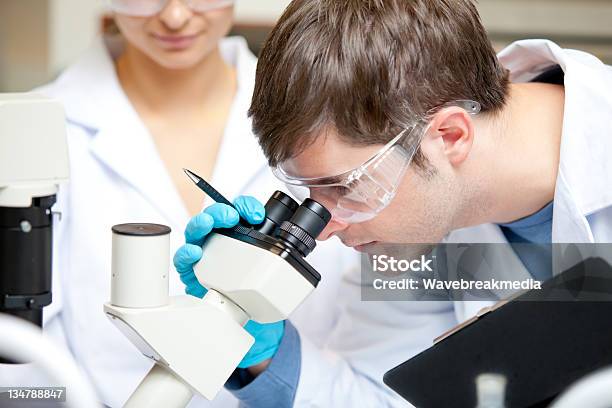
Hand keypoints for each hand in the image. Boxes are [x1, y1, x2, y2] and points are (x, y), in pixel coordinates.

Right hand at [173, 196, 284, 369]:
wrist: (244, 312)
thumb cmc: (252, 283)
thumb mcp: (270, 265)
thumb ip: (281, 253)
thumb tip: (303, 248)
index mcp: (238, 232)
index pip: (238, 210)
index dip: (245, 206)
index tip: (257, 214)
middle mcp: (218, 238)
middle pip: (214, 216)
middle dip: (221, 211)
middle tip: (231, 216)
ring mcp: (203, 252)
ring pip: (196, 231)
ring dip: (201, 223)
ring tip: (209, 223)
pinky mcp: (192, 270)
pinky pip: (183, 259)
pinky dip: (186, 253)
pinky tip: (195, 252)